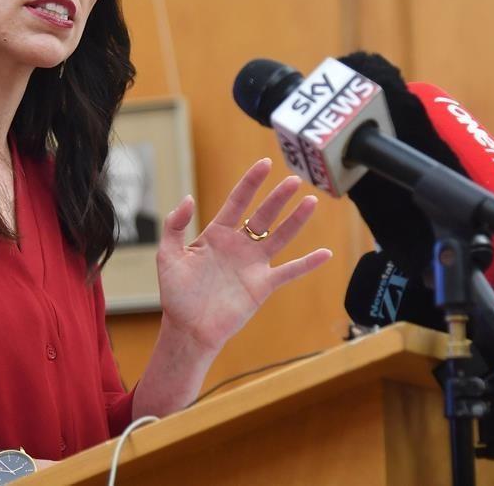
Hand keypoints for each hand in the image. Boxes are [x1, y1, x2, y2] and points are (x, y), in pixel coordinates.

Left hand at [155, 158, 331, 352]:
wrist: (188, 329)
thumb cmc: (176, 294)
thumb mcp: (168, 255)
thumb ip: (175, 226)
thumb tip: (188, 198)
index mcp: (216, 234)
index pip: (237, 201)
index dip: (251, 182)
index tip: (265, 164)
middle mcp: (238, 245)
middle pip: (263, 215)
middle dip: (278, 197)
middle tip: (294, 180)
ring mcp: (253, 264)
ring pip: (280, 236)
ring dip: (296, 220)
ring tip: (311, 201)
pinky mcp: (262, 285)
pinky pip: (289, 271)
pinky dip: (307, 263)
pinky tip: (325, 253)